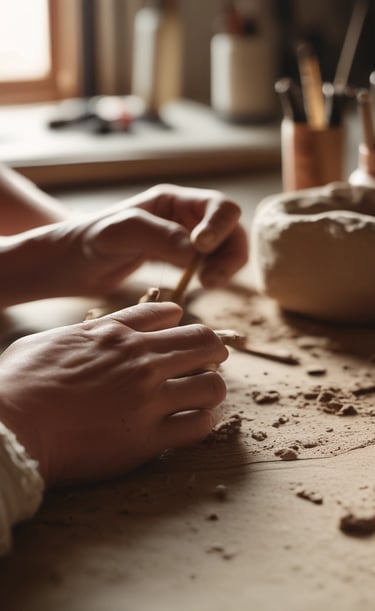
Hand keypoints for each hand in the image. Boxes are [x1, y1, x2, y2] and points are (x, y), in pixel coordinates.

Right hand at [0, 302, 227, 485]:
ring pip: (212, 387)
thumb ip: (102, 326)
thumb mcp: (59, 337)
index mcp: (118, 336)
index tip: (188, 340)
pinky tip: (191, 423)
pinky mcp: (146, 440)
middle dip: (214, 353)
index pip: (176, 320)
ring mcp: (147, 401)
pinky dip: (202, 422)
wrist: (9, 427)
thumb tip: (138, 317)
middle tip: (209, 364)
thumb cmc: (22, 381)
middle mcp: (140, 363)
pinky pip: (198, 427)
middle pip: (206, 346)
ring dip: (211, 389)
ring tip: (201, 396)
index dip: (188, 329)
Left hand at [66, 183, 247, 295]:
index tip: (201, 250)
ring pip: (224, 249)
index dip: (220, 227)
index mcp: (172, 201)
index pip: (219, 206)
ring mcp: (183, 239)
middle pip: (230, 228)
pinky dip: (213, 275)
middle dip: (230, 253)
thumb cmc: (89, 241)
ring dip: (225, 266)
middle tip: (211, 279)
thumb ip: (158, 236)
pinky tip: (197, 286)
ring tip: (207, 284)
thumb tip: (196, 251)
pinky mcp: (179, 261)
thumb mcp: (120, 233)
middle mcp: (183, 217)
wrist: (72, 264)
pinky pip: (209, 265)